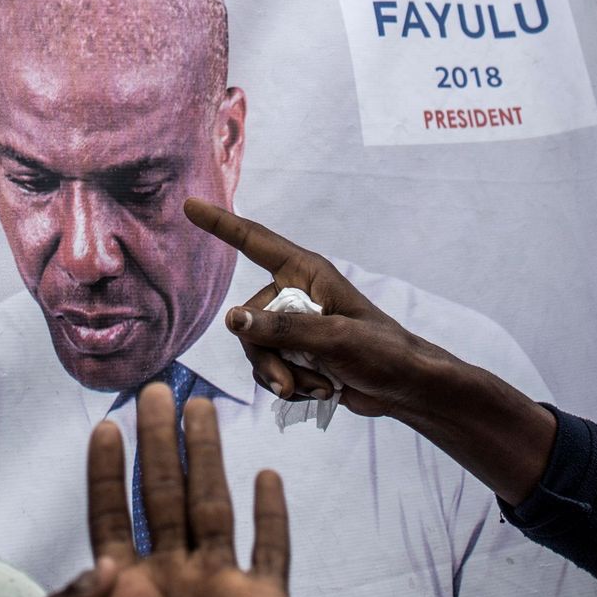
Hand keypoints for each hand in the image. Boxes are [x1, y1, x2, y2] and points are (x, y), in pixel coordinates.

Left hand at [33, 386, 294, 596]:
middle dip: (159, 443)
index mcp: (126, 590)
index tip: (105, 425)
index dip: (106, 472)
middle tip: (155, 389)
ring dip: (209, 458)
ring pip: (214, 507)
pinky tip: (268, 478)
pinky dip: (273, 517)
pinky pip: (272, 553)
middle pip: (163, 495)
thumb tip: (97, 565)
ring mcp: (221, 590)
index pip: (111, 515)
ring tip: (202, 409)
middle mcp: (173, 578)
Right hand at [183, 199, 441, 415]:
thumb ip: (283, 327)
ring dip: (281, 374)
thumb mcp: (334, 337)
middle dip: (267, 355)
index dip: (221, 224)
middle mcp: (294, 293)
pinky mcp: (294, 353)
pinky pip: (267, 368)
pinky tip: (317, 390)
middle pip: (247, 318)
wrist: (404, 388)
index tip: (192, 205)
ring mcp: (293, 325)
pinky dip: (287, 384)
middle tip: (292, 381)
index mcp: (305, 273)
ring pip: (255, 348)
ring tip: (316, 386)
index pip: (255, 242)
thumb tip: (232, 319)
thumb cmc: (381, 350)